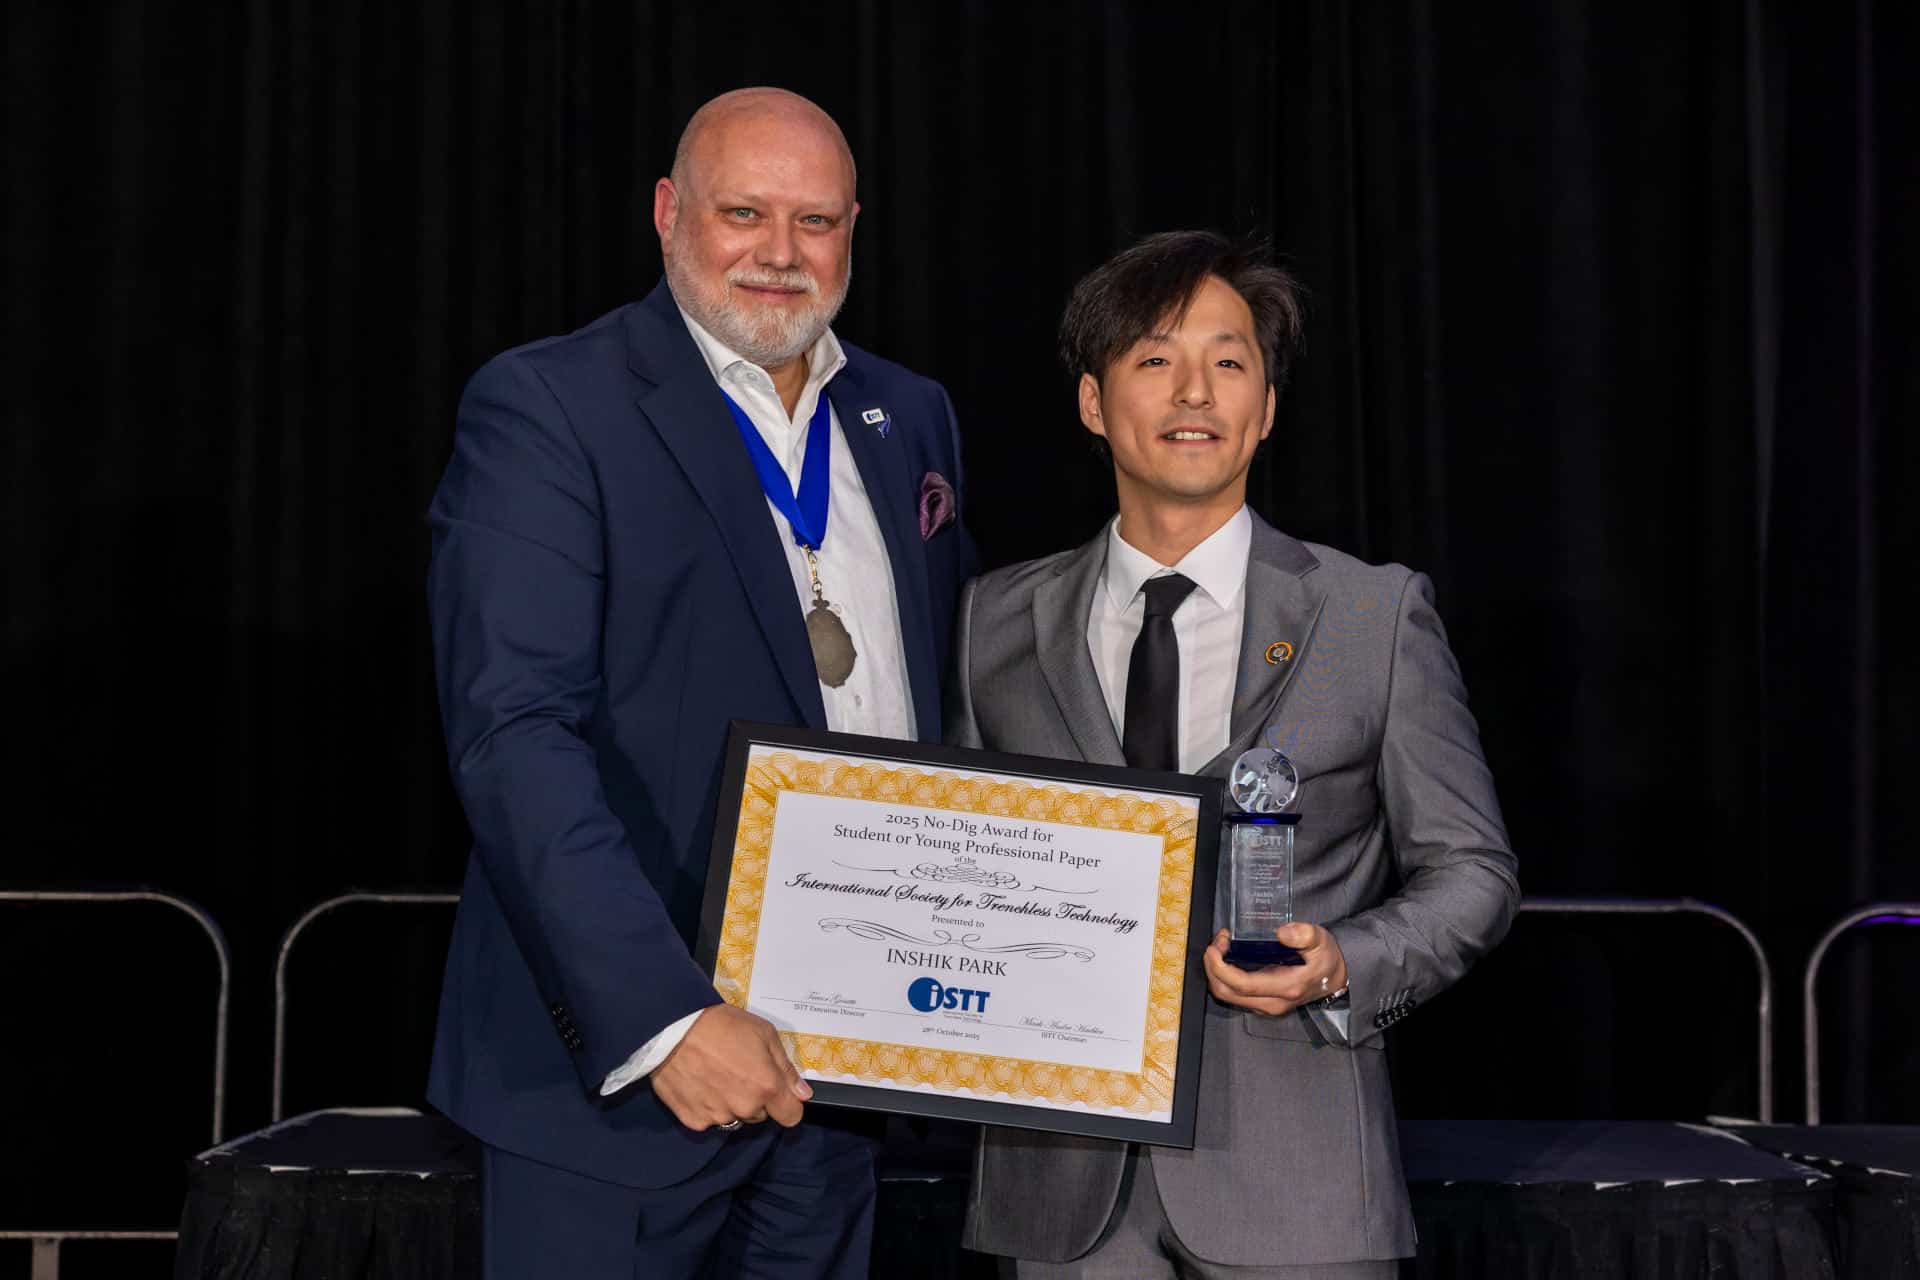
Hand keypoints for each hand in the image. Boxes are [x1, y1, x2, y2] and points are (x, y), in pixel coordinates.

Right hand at [650, 1004, 811, 1131]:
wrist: (673, 1028)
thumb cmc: (722, 1024)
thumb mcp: (763, 1033)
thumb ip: (786, 1068)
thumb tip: (803, 1094)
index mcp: (766, 1087)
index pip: (791, 1117)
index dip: (787, 1104)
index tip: (779, 1093)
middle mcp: (744, 1108)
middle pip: (760, 1115)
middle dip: (755, 1098)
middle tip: (738, 1072)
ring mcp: (717, 1117)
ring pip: (734, 1117)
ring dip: (730, 1103)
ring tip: (715, 1075)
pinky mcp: (693, 1120)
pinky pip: (708, 1119)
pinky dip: (707, 1106)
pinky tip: (699, 1083)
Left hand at [1203, 923, 1347, 1017]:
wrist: (1335, 978)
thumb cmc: (1326, 958)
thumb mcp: (1320, 940)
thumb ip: (1304, 935)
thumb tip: (1282, 932)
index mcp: (1286, 987)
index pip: (1242, 985)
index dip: (1221, 967)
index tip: (1215, 947)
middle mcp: (1273, 1002)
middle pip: (1227, 993)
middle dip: (1213, 968)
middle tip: (1217, 943)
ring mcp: (1267, 1005)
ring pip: (1228, 996)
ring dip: (1216, 972)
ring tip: (1221, 947)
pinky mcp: (1263, 1003)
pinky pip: (1234, 994)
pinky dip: (1224, 977)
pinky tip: (1228, 957)